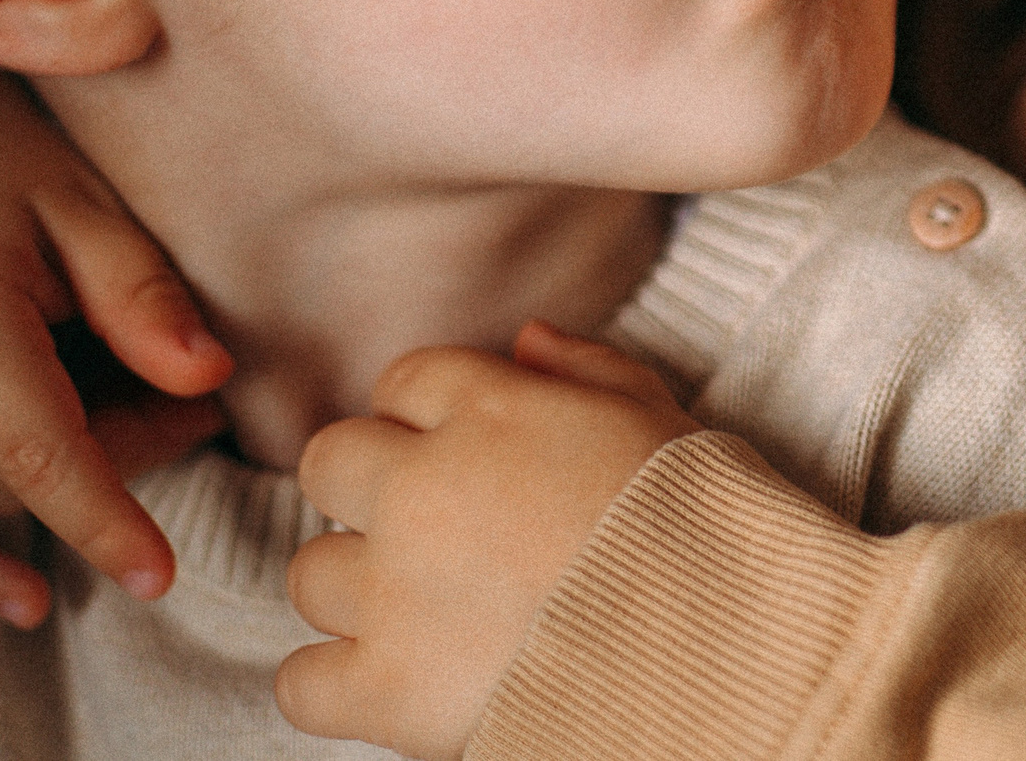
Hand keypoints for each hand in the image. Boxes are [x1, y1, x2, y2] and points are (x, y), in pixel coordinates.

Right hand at [0, 10, 232, 625]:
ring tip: (142, 406)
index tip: (162, 576)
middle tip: (197, 397)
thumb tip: (207, 381)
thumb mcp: (80, 196)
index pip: (41, 458)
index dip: (106, 522)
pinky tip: (25, 598)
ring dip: (70, 475)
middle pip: (26, 476)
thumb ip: (139, 293)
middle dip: (130, 453)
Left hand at [278, 324, 697, 760]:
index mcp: (492, 411)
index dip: (429, 418)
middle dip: (371, 491)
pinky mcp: (388, 688)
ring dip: (358, 591)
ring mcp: (396, 590)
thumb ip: (588, 369)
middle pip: (331, 462)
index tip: (462, 456)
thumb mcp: (661, 420)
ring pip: (310, 572)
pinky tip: (389, 684)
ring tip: (423, 615)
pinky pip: (301, 683)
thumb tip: (526, 338)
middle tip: (429, 532)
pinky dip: (335, 688)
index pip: (406, 381)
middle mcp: (425, 487)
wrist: (725, 652)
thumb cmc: (708, 531)